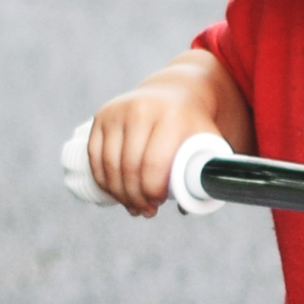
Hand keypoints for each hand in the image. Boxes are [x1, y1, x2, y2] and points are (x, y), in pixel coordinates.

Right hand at [85, 73, 221, 215]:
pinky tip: (114, 192)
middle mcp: (141, 110)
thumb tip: (185, 208)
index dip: (152, 190)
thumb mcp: (208, 141)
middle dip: (135, 196)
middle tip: (146, 210)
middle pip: (130, 167)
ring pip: (109, 164)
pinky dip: (102, 178)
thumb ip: (206, 172)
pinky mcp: (102, 115)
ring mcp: (118, 111)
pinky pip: (95, 155)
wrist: (174, 92)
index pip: (154, 163)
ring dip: (118, 192)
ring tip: (132, 205)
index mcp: (171, 116)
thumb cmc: (192, 125)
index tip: (158, 203)